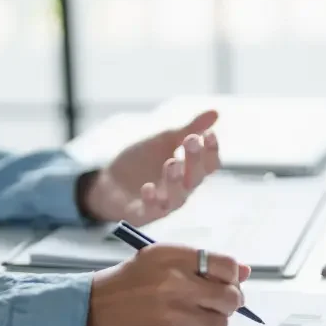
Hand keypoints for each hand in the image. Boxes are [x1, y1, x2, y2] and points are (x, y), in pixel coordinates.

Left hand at [81, 111, 221, 225]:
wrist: (110, 179)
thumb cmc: (142, 161)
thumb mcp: (164, 141)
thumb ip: (188, 129)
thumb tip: (215, 112)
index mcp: (188, 172)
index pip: (208, 165)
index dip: (211, 151)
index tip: (209, 133)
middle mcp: (180, 190)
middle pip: (195, 179)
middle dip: (195, 160)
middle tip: (190, 141)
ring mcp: (162, 203)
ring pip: (176, 198)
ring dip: (176, 181)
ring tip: (172, 163)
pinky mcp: (142, 213)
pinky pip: (150, 211)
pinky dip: (150, 200)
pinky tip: (147, 187)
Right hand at [83, 243, 250, 325]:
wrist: (86, 314)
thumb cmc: (124, 285)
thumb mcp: (157, 262)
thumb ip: (201, 263)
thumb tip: (245, 271)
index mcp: (172, 257)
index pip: (227, 265)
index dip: (232, 276)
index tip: (225, 281)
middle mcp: (176, 284)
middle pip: (231, 297)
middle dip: (229, 303)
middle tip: (215, 304)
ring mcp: (174, 315)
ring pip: (220, 324)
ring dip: (209, 322)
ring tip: (187, 317)